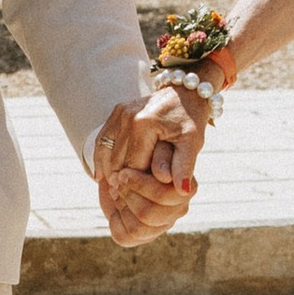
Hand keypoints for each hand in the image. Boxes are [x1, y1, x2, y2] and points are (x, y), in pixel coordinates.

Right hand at [92, 92, 202, 247]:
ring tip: (113, 193)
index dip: (135, 186)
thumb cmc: (190, 119)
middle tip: (121, 203)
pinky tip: (100, 176)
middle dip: (121, 182)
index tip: (137, 202)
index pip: (134, 165)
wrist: (185, 91)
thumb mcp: (192, 143)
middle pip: (118, 160)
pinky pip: (103, 140)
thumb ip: (185, 167)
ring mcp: (119, 113)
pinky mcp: (116, 112)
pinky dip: (101, 158)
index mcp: (144, 124)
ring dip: (108, 173)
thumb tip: (182, 192)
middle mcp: (127, 117)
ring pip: (107, 152)